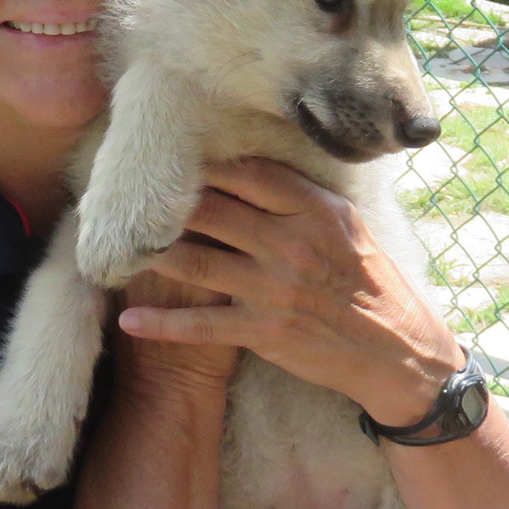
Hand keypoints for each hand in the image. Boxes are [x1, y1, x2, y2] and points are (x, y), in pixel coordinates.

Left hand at [115, 157, 462, 425]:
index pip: (247, 173)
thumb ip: (300, 196)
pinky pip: (201, 325)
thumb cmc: (370, 282)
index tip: (166, 157)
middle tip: (118, 196)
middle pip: (210, 211)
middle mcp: (291, 243)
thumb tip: (248, 164)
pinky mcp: (264, 331)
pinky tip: (127, 319)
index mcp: (314, 209)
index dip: (202, 164)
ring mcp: (275, 289)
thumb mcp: (346, 225)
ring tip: (111, 247)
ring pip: (196, 263)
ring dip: (150, 256)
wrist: (397, 352)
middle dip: (161, 204)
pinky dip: (161, 324)